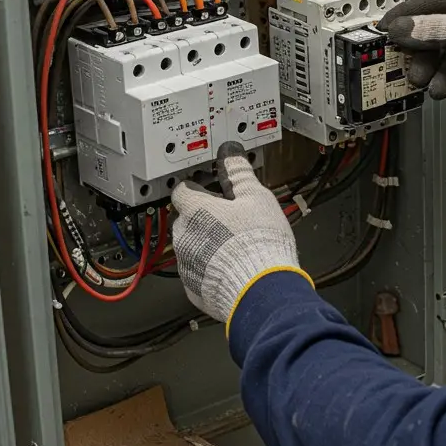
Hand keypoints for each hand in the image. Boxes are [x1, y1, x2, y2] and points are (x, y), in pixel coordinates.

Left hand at [170, 142, 306, 324]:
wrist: (263, 290)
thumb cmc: (260, 243)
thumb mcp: (256, 198)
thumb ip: (239, 173)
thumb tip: (231, 154)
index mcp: (195, 210)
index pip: (183, 189)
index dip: (199, 186)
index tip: (212, 188)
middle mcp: (184, 237)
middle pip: (186, 218)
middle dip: (205, 216)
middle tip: (231, 217)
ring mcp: (187, 265)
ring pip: (191, 246)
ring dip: (207, 243)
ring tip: (236, 244)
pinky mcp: (194, 289)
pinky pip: (198, 272)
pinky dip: (211, 268)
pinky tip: (233, 266)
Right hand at [377, 0, 445, 105]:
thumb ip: (428, 30)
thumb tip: (398, 29)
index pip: (427, 0)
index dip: (404, 16)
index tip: (384, 29)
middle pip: (430, 28)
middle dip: (419, 51)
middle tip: (406, 65)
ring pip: (439, 49)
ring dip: (430, 68)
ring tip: (424, 83)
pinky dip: (444, 76)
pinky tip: (440, 88)